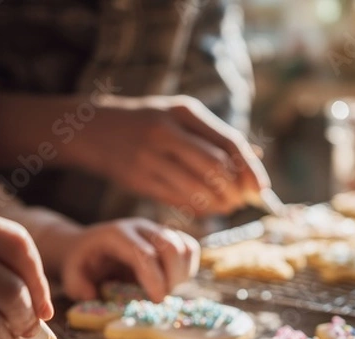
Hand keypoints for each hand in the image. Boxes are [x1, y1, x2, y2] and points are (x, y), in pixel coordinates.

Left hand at [61, 218, 199, 301]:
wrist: (88, 245)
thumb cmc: (82, 263)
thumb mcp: (71, 275)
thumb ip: (77, 286)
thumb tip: (94, 295)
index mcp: (117, 235)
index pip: (145, 254)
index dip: (155, 279)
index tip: (157, 301)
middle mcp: (141, 228)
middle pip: (172, 247)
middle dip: (172, 278)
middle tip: (159, 298)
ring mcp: (158, 230)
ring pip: (186, 248)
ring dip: (182, 275)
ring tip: (164, 289)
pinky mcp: (169, 236)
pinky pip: (191, 250)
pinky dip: (188, 269)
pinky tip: (173, 281)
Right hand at [74, 95, 270, 215]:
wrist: (93, 129)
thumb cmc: (148, 123)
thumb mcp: (180, 117)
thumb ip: (215, 136)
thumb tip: (256, 157)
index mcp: (184, 111)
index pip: (229, 143)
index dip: (250, 170)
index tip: (262, 190)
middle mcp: (166, 131)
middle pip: (216, 168)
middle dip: (235, 191)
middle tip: (241, 201)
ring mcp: (149, 156)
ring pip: (197, 189)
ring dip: (218, 204)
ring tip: (227, 208)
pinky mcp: (137, 180)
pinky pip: (176, 200)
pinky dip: (198, 209)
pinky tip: (206, 210)